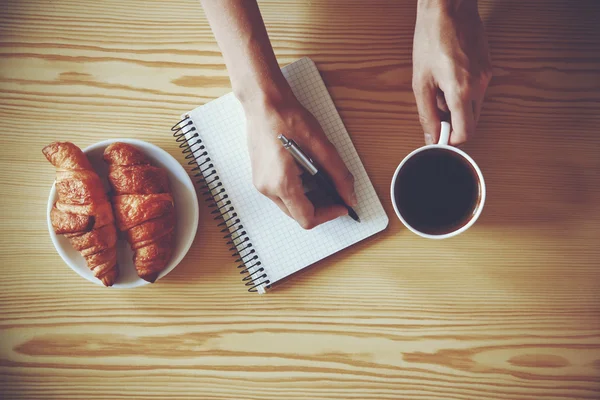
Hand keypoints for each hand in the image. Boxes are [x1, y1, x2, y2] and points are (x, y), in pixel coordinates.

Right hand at [245, 94, 356, 228]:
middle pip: (298, 215)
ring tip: (321, 178)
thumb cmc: (286, 117)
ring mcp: (261, 184)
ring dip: (309, 200)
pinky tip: (307, 173)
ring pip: (290, 207)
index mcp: (282, 182)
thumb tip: (349, 195)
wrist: (263, 102)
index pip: (307, 218)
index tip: (342, 205)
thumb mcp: (321, 145)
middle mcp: (267, 188)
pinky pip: (282, 195)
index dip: (329, 215)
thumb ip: (338, 175)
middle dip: (320, 208)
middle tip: (336, 193)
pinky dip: (298, 191)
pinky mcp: (260, 178)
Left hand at [412, 0, 491, 144]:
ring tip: (439, 88)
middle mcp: (480, 86)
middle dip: (453, 123)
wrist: (448, 8)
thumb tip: (431, 137)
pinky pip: (477, 92)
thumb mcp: (420, 81)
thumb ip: (426, 113)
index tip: (439, 137)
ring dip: (456, 108)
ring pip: (474, 107)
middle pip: (471, 122)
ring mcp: (486, 76)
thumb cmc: (432, 38)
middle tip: (435, 112)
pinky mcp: (487, 68)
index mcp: (462, 91)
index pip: (466, 132)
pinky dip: (462, 94)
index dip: (452, 139)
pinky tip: (447, 78)